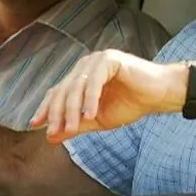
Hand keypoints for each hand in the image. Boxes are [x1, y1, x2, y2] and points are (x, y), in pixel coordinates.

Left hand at [29, 49, 186, 142]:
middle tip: (54, 132)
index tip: (36, 125)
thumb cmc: (131, 103)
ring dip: (72, 109)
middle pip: (63, 89)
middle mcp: (85, 65)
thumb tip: (51, 137)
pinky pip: (94, 81)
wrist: (159, 95)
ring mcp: (97, 60)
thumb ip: (76, 125)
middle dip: (57, 113)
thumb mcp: (98, 119)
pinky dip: (90, 99)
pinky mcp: (110, 59)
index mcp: (81, 77)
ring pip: (76, 86)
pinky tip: (90, 114)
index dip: (46, 108)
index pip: (57, 91)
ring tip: (71, 128)